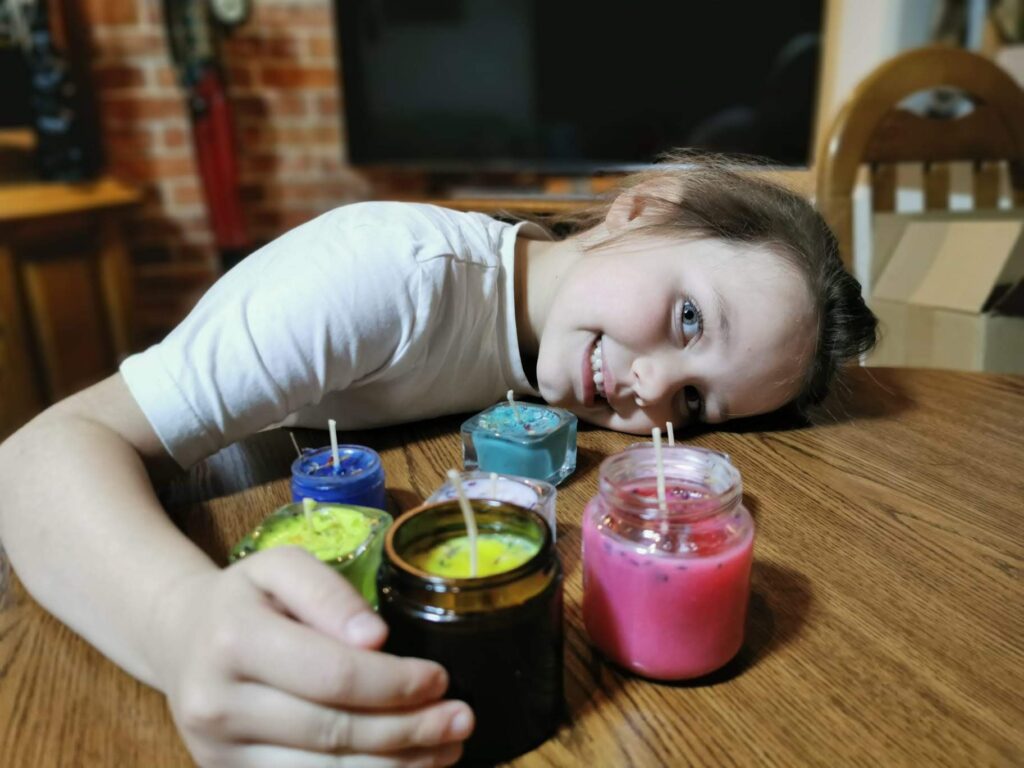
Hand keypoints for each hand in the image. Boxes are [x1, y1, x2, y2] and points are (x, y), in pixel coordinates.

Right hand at [151, 547, 472, 766]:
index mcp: (233, 641)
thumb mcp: (281, 566)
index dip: (394, 684)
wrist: (180, 638)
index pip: (332, 676)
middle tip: (461, 719)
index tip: (440, 678)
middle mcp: (217, 706)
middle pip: (333, 733)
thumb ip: (328, 593)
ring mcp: (218, 753)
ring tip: (447, 750)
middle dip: (408, 731)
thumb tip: (377, 639)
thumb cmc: (246, 597)